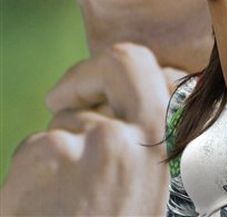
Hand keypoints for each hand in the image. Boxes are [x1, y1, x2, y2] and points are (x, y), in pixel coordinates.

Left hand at [1, 44, 184, 215]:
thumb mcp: (142, 191)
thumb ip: (140, 143)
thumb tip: (131, 98)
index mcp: (159, 148)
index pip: (145, 67)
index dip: (119, 66)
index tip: (97, 89)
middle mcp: (129, 138)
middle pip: (116, 61)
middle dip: (86, 74)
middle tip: (57, 97)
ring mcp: (87, 144)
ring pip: (66, 120)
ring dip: (58, 148)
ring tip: (62, 202)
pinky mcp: (44, 156)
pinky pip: (35, 147)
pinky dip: (31, 173)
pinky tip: (42, 209)